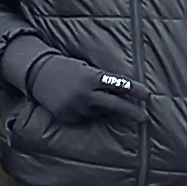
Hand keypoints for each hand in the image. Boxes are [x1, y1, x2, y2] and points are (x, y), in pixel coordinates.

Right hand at [24, 55, 146, 128]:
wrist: (39, 74)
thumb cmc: (67, 68)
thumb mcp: (86, 68)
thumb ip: (102, 79)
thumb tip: (123, 92)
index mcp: (91, 77)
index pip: (118, 84)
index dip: (135, 90)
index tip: (147, 95)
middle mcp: (85, 94)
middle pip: (114, 104)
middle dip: (132, 111)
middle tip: (145, 117)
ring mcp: (76, 107)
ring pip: (99, 114)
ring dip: (103, 109)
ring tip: (90, 98)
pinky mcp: (68, 117)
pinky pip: (85, 118)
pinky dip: (86, 112)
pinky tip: (78, 103)